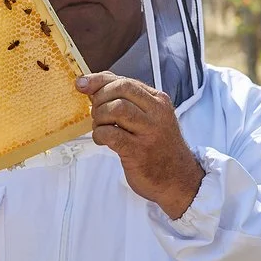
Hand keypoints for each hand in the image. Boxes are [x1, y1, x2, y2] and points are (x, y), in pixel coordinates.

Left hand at [77, 71, 205, 217]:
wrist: (178, 180)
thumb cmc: (158, 147)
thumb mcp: (149, 117)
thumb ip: (126, 99)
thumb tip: (93, 83)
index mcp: (158, 101)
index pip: (125, 81)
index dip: (99, 81)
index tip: (82, 85)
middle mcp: (157, 113)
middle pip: (120, 89)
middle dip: (100, 98)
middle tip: (97, 113)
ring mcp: (150, 132)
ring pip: (116, 108)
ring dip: (99, 116)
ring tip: (101, 127)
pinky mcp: (139, 152)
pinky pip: (111, 134)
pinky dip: (99, 134)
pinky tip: (102, 140)